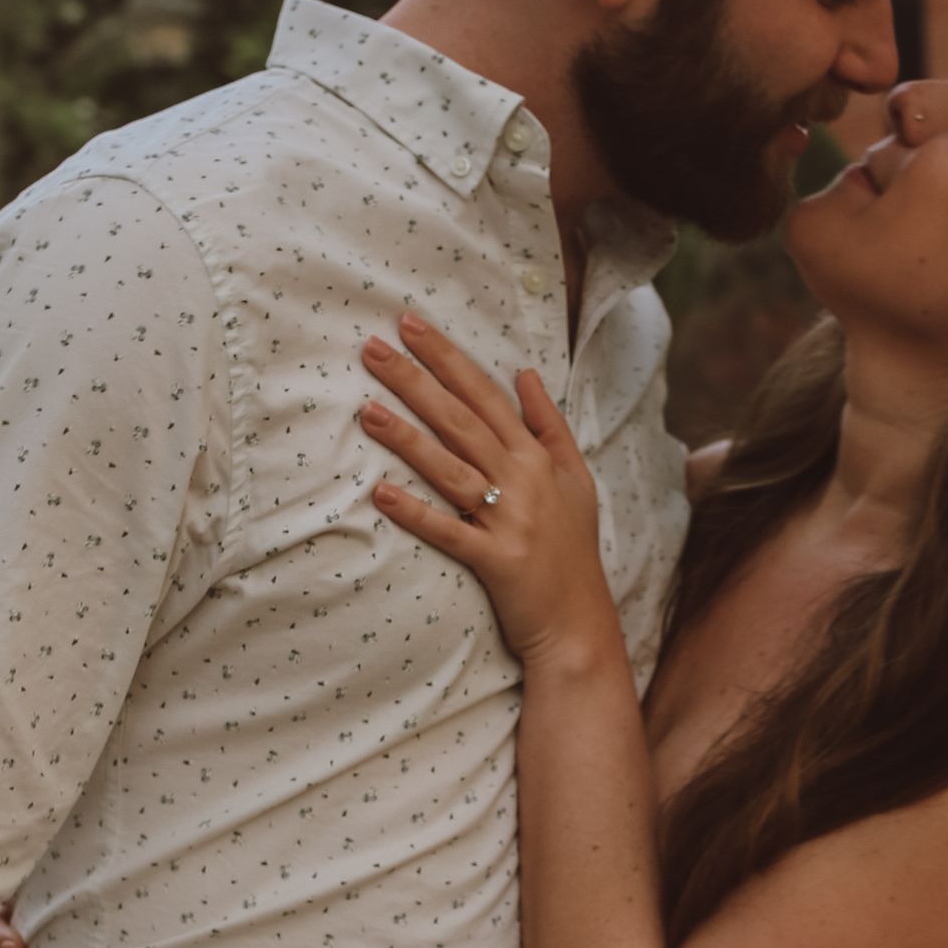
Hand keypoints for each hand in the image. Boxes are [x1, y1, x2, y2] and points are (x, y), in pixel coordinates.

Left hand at [361, 312, 618, 667]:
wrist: (581, 623)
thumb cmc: (573, 550)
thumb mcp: (576, 479)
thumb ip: (550, 424)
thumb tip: (527, 373)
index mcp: (538, 457)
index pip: (486, 394)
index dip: (447, 358)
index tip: (410, 325)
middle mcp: (525, 481)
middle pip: (462, 420)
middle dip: (417, 381)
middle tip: (372, 348)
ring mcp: (511, 521)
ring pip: (452, 469)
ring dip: (409, 438)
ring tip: (367, 410)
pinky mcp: (497, 561)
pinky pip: (450, 532)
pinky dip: (417, 513)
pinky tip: (382, 493)